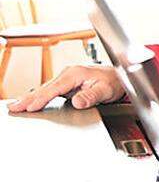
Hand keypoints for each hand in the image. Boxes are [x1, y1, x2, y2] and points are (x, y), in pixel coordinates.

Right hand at [7, 65, 124, 112]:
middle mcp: (68, 74)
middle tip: (14, 107)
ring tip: (16, 106)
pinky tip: (30, 102)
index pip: (54, 88)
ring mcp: (66, 78)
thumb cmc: (114, 82)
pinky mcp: (66, 84)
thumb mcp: (106, 90)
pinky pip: (49, 90)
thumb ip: (91, 96)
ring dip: (30, 97)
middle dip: (28, 98)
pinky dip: (38, 96)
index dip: (41, 98)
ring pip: (44, 89)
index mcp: (75, 74)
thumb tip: (77, 102)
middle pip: (44, 88)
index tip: (30, 107)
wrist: (120, 77)